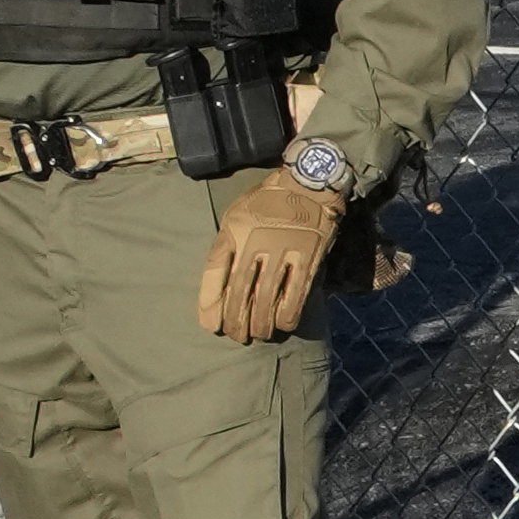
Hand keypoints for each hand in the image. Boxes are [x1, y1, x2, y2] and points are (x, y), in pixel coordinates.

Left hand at [197, 162, 347, 340]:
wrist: (308, 182)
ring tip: (259, 334)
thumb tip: (217, 289)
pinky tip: (283, 324)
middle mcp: (255, 240)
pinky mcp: (308, 255)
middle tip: (238, 336)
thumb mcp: (236, 216)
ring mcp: (283, 248)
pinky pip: (296, 292)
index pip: (214, 271)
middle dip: (236, 320)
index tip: (211, 325)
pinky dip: (288, 313)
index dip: (210, 302)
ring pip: (267, 297)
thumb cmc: (267, 203)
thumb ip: (226, 247)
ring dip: (261, 322)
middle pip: (240, 291)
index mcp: (233, 229)